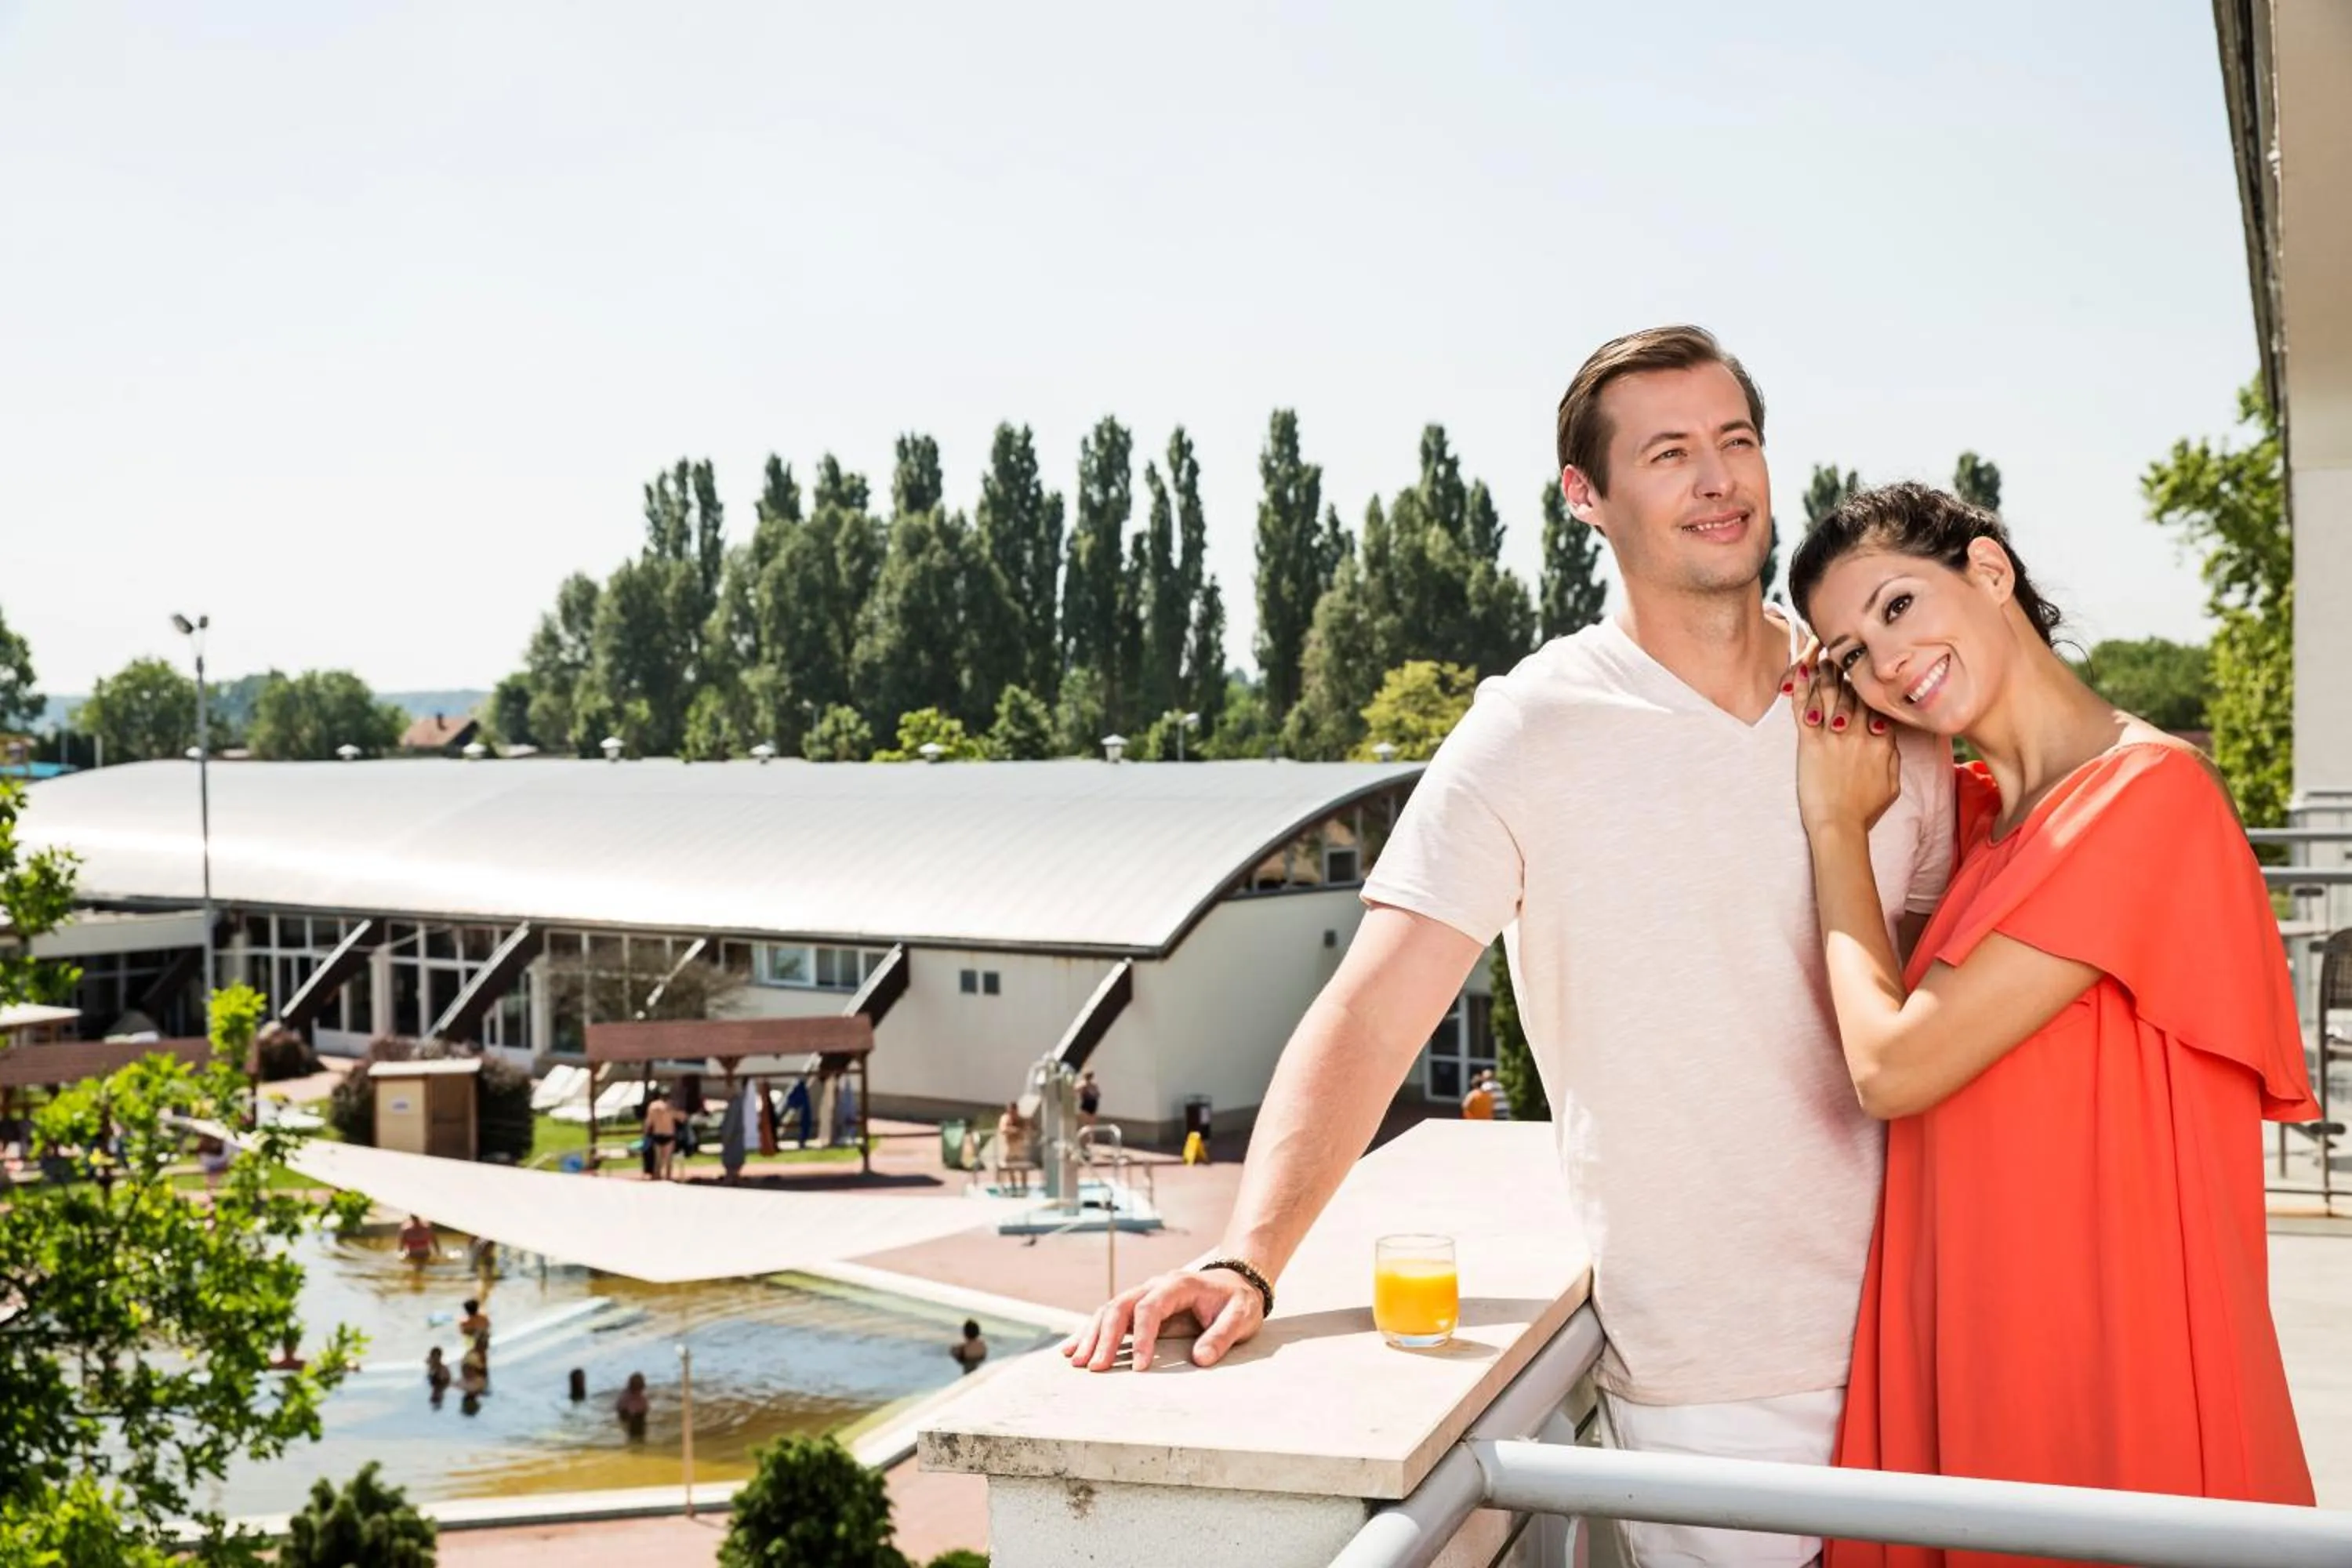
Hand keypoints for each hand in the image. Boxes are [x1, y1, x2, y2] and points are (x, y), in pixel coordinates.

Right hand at [1061, 1265, 1266, 1371]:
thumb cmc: (1237, 1302)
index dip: (1142, 1337)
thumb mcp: (1241, 1317)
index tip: (1139, 1366)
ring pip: (1109, 1310)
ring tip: (1077, 1362)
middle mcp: (1154, 1285)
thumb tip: (1200, 1359)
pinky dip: (1091, 1332)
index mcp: (1177, 1284)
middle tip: (1095, 1368)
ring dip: (1092, 1335)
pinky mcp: (1139, 1308)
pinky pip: (1110, 1317)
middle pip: (1120, 1305)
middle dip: (1105, 1337)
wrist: (1235, 1284)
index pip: (1150, 1307)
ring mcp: (1144, 1294)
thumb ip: (1222, 1335)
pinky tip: (1072, 1348)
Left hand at [1792, 639, 1898, 835]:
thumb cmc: (1865, 810)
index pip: (1877, 702)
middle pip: (1854, 692)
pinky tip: (1798, 670)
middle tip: (1841, 651)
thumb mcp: (1892, 783)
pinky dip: (1800, 687)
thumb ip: (1892, 756)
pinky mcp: (1810, 742)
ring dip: (1826, 671)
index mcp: (1881, 740)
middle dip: (1848, 670)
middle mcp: (1859, 732)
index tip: (1865, 670)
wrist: (1839, 825)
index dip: (1870, 684)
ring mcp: (1834, 735)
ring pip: (1830, 693)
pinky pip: (1803, 708)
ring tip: (1821, 653)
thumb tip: (1889, 736)